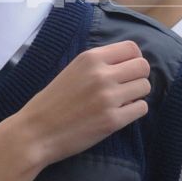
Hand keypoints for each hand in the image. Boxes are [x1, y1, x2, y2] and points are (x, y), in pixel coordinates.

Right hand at [15, 41, 151, 168]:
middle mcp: (101, 74)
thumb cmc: (52, 102)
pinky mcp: (112, 120)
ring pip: (145, 87)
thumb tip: (129, 61)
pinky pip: (141, 108)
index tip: (127, 70)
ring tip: (121, 101)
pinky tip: (119, 113)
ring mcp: (108, 98)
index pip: (132, 48)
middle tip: (126, 87)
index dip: (134, 59)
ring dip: (137, 94)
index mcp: (90, 58)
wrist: (36, 132)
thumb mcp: (73, 70)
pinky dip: (134, 111)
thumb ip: (98, 64)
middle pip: (143, 66)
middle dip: (138, 77)